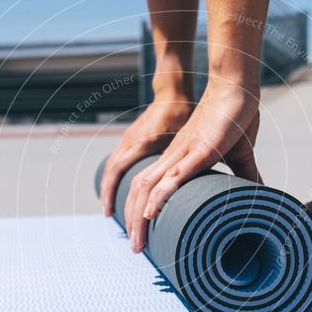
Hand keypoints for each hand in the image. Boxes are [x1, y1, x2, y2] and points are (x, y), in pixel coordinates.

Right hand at [99, 95, 193, 215]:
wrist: (172, 92)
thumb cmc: (182, 113)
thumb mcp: (184, 137)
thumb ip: (184, 160)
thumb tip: (202, 182)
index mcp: (142, 142)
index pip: (119, 171)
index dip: (114, 194)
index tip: (114, 214)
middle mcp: (130, 142)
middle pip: (111, 174)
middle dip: (110, 199)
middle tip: (111, 219)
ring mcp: (127, 140)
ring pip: (111, 169)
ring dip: (109, 190)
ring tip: (111, 210)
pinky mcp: (129, 140)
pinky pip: (116, 163)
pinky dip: (113, 180)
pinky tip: (117, 192)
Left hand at [125, 81, 261, 252]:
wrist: (237, 89)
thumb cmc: (236, 117)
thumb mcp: (240, 155)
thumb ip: (246, 177)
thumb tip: (259, 193)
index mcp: (178, 159)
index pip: (149, 188)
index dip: (140, 210)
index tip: (142, 234)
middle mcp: (173, 158)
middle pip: (140, 193)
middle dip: (133, 223)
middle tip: (136, 249)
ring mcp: (182, 154)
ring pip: (148, 189)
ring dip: (139, 217)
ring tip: (138, 243)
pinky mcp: (198, 151)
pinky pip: (173, 176)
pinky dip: (159, 196)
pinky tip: (150, 214)